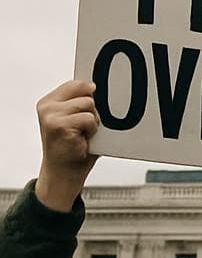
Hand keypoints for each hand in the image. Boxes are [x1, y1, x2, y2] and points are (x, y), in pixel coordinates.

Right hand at [35, 80, 99, 211]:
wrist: (64, 173)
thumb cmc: (74, 148)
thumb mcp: (77, 121)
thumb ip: (82, 104)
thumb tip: (98, 89)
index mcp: (50, 102)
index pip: (77, 83)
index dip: (91, 92)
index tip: (93, 106)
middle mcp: (47, 107)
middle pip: (86, 93)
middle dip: (93, 111)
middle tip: (85, 129)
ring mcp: (51, 115)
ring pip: (89, 105)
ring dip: (94, 121)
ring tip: (84, 135)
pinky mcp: (59, 125)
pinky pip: (89, 119)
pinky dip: (92, 130)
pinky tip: (83, 140)